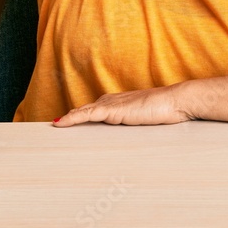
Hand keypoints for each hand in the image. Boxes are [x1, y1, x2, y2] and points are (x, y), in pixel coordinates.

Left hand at [52, 84, 193, 126]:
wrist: (174, 102)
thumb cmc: (165, 111)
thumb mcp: (146, 118)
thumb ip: (137, 121)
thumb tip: (135, 127)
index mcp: (118, 102)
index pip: (94, 109)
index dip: (79, 115)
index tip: (67, 122)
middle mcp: (111, 100)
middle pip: (85, 110)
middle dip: (70, 118)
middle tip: (55, 126)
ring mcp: (111, 104)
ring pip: (82, 112)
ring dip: (67, 119)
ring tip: (53, 126)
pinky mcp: (111, 110)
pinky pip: (86, 115)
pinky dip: (71, 119)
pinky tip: (60, 123)